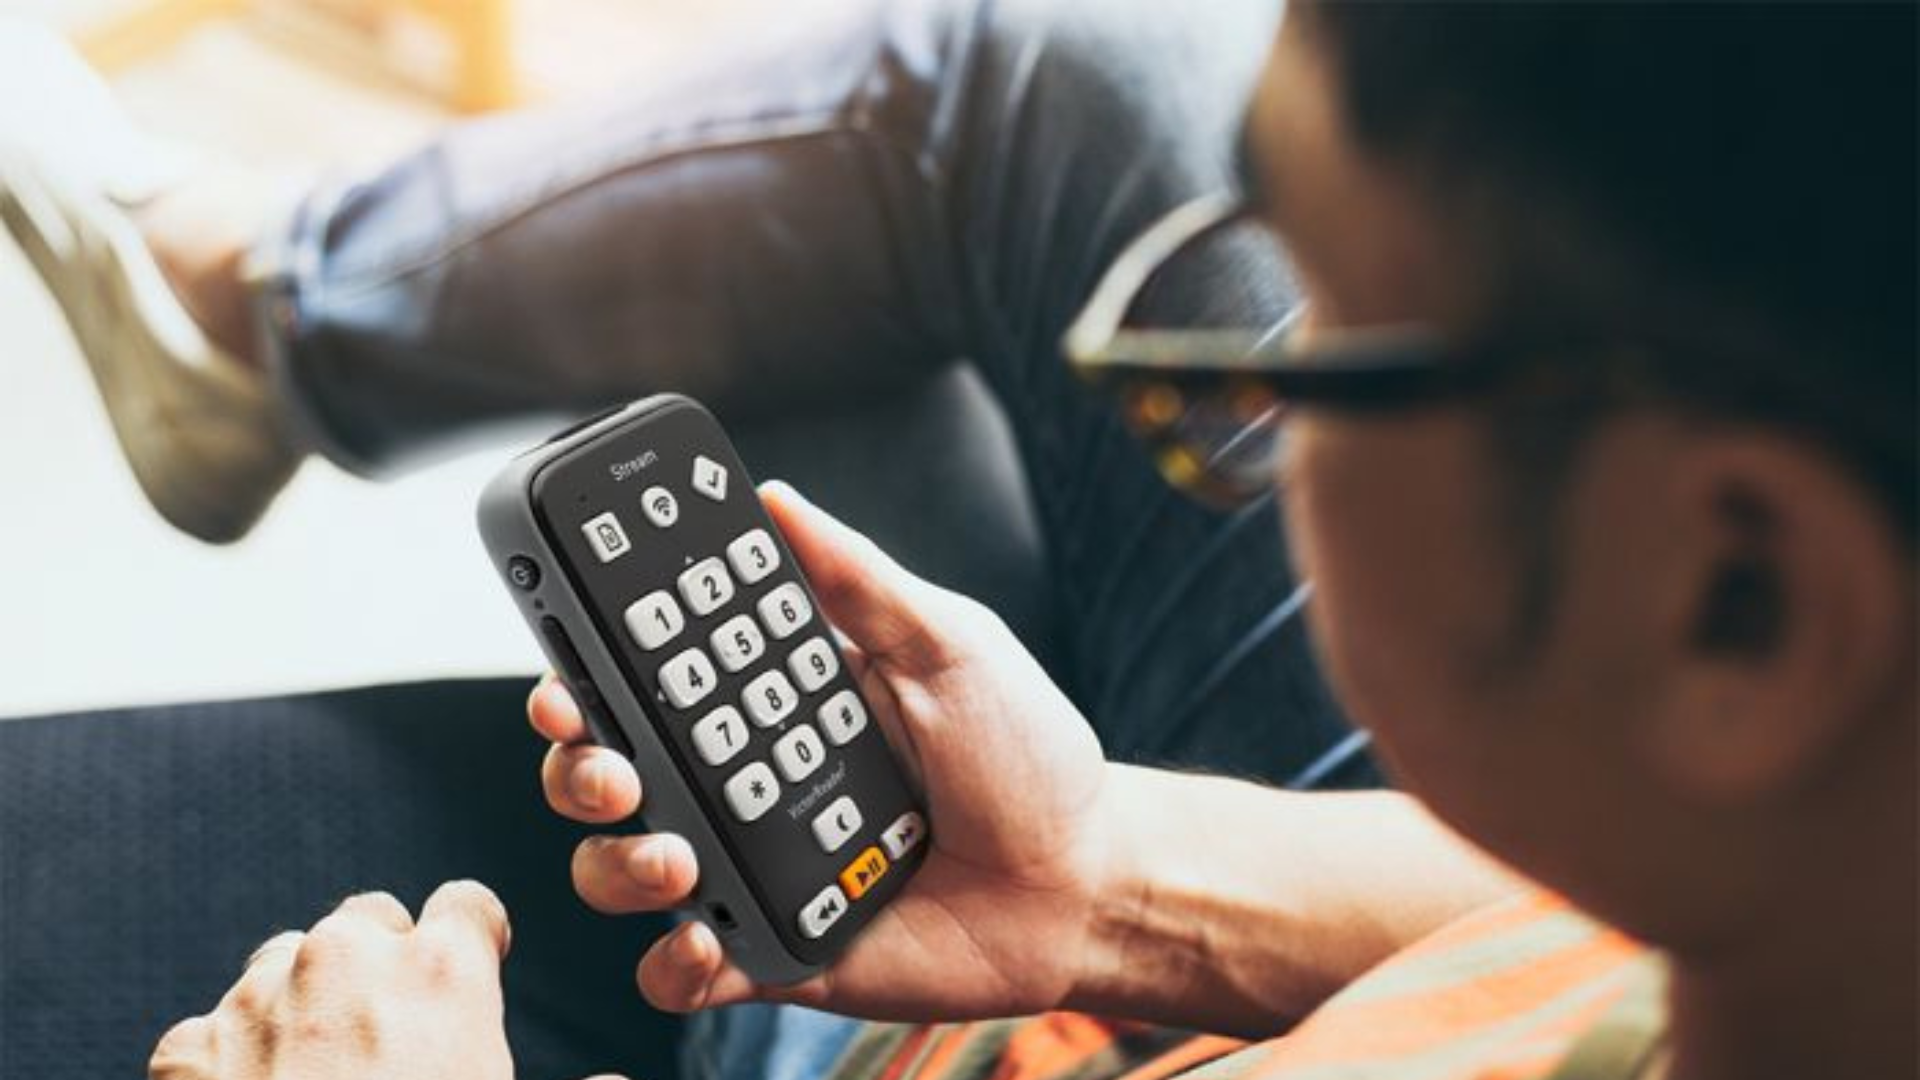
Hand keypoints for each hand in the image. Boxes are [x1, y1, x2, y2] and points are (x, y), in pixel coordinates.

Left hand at [148, 882, 623, 1079]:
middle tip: (398, 1030)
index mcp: (442, 972)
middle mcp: (346, 960)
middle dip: (386, 960)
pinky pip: (214, 1024)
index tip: (475, 972)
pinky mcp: (188, 1050)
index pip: (468, 903)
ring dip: (307, 996)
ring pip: (286, 958)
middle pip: (371, 918)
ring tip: (326, 1066)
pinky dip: (234, 1052)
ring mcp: (258, 999)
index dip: (476, 940)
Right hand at [531, 481, 1112, 1019]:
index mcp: (773, 703)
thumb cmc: (1026, 756)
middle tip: (608, 759)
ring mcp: (751, 869)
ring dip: (619, 863)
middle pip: (607, 770)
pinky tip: (704, 937)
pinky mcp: (774, 951)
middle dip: (577, 762)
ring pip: (622, 869)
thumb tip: (777, 498)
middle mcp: (742, 784)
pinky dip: (671, 961)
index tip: (569, 653)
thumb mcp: (948, 644)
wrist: (1085, 881)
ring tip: (676, 856)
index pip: (650, 677)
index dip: (590, 665)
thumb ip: (858, 580)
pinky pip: (683, 967)